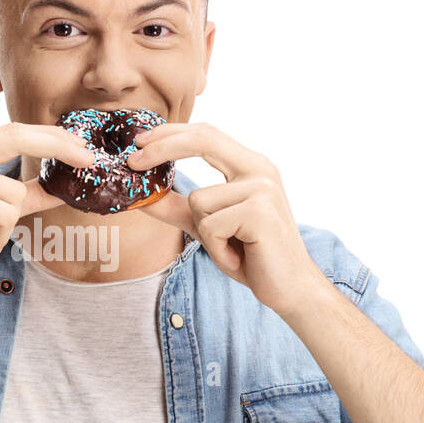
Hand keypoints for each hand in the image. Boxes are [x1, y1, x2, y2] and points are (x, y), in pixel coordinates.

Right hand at [0, 123, 94, 302]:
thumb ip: (22, 196)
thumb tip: (59, 187)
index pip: (12, 132)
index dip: (50, 137)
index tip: (82, 147)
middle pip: (17, 136)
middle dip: (59, 146)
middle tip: (90, 160)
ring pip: (15, 192)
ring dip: (8, 225)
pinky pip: (6, 214)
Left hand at [126, 122, 326, 316]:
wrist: (291, 289)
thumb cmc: (251, 255)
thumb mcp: (208, 226)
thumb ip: (178, 208)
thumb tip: (142, 196)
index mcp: (250, 166)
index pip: (206, 134)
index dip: (170, 134)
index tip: (139, 142)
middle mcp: (259, 170)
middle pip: (203, 140)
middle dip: (162, 148)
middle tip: (132, 162)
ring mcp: (262, 188)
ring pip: (198, 201)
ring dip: (204, 234)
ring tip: (231, 249)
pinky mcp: (259, 212)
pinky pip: (209, 226)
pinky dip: (216, 249)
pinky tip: (238, 257)